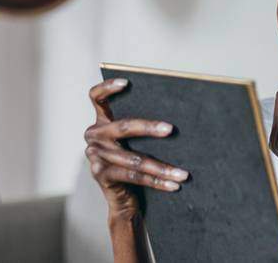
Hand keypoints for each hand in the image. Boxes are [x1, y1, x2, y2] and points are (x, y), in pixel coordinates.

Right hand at [84, 78, 189, 220]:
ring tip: (183, 173)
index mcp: (103, 121)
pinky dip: (157, 181)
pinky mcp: (100, 175)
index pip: (96, 97)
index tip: (127, 82)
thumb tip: (179, 112)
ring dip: (162, 167)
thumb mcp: (137, 141)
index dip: (107, 87)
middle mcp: (94, 136)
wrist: (124, 196)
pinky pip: (133, 177)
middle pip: (122, 127)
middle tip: (170, 129)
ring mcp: (95, 156)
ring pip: (134, 159)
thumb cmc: (136, 160)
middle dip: (149, 128)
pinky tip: (174, 184)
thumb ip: (144, 126)